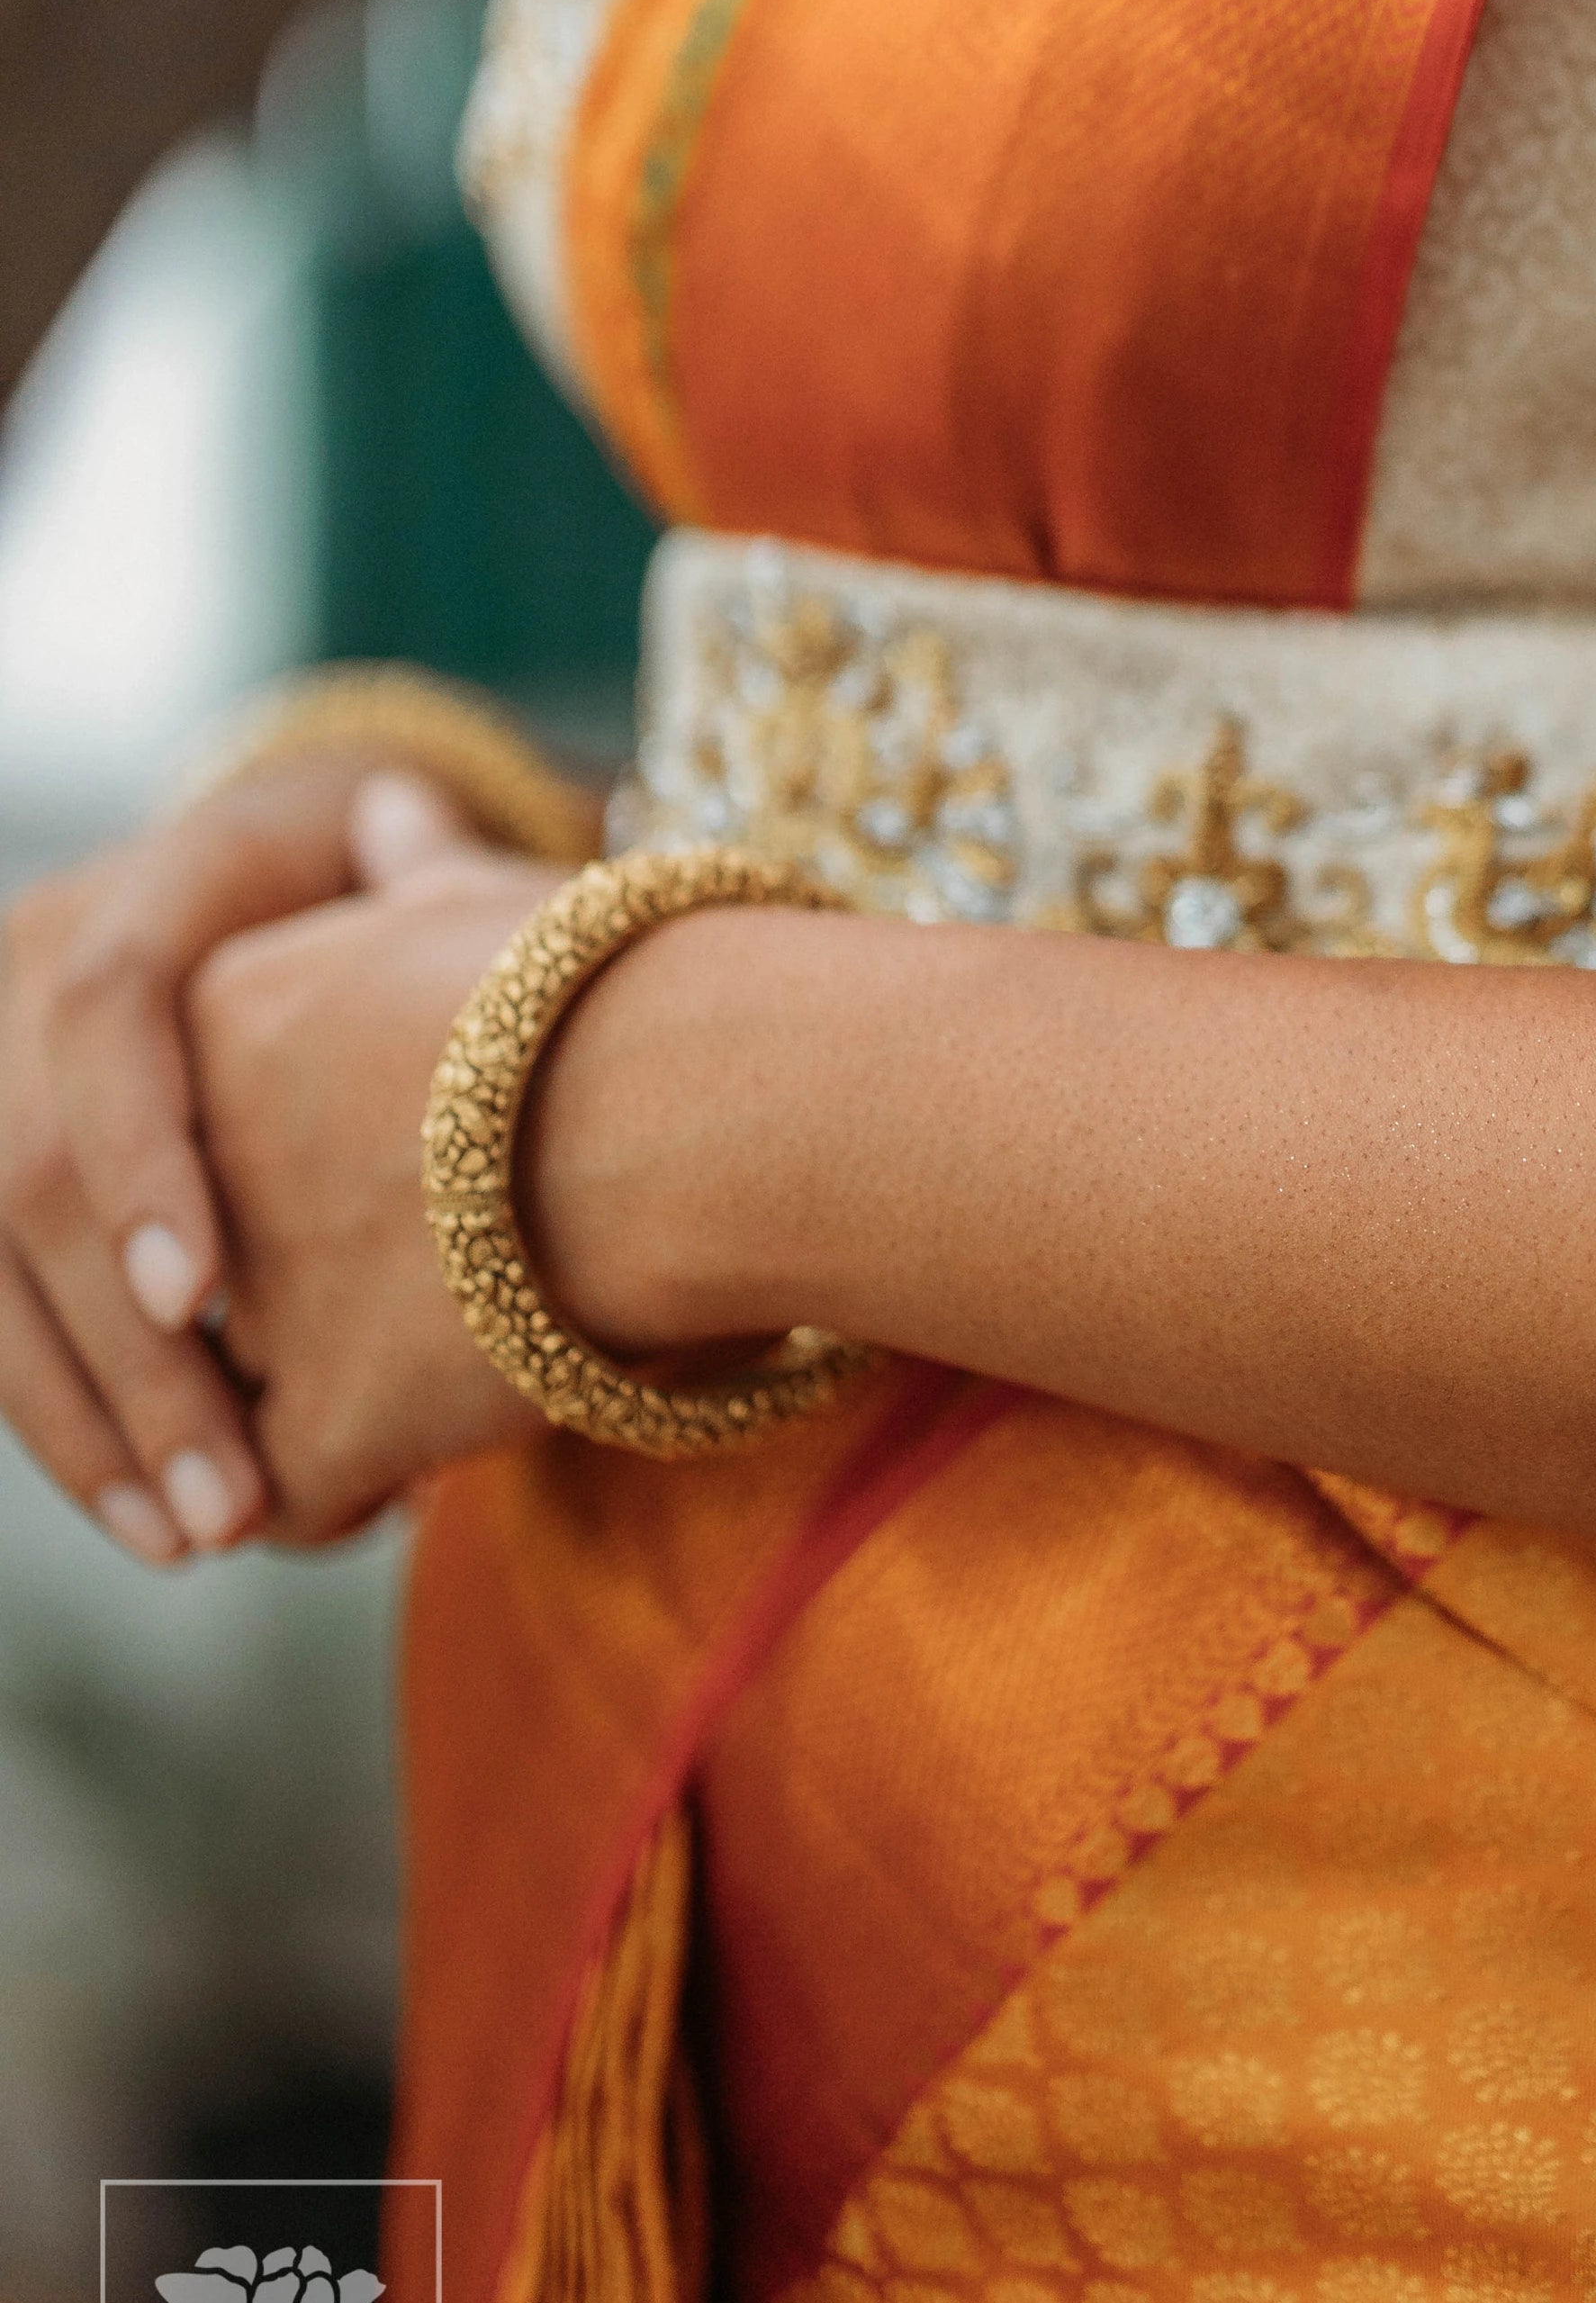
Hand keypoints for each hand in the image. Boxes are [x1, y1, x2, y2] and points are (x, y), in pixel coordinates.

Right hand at [0, 756, 429, 1566]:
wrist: (292, 881)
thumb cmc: (396, 899)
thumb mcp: (408, 871)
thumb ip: (416, 881)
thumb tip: (406, 827)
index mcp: (146, 891)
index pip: (106, 1012)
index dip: (139, 1154)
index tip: (196, 1294)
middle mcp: (37, 967)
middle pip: (30, 1175)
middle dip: (125, 1356)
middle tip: (236, 1498)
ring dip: (85, 1419)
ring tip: (199, 1536)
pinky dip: (64, 1415)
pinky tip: (145, 1510)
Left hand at [189, 779, 561, 1544]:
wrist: (691, 1099)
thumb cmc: (628, 988)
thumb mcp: (499, 899)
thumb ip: (414, 873)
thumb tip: (382, 800)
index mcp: (225, 1016)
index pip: (203, 1137)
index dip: (293, 1186)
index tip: (400, 1193)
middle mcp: (197, 1156)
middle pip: (205, 1267)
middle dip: (274, 1316)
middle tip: (407, 1317)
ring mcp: (250, 1296)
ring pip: (226, 1397)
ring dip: (293, 1418)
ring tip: (420, 1408)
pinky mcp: (315, 1420)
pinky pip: (283, 1501)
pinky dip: (342, 1502)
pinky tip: (419, 1474)